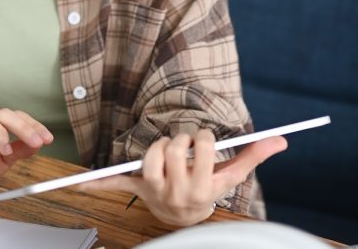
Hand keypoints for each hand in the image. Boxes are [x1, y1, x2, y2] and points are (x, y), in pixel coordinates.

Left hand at [79, 129, 286, 225]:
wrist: (184, 220)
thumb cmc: (208, 191)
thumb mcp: (231, 177)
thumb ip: (253, 156)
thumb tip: (280, 139)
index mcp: (203, 187)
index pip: (203, 147)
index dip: (204, 137)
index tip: (204, 140)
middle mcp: (177, 191)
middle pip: (175, 147)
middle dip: (181, 138)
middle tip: (185, 143)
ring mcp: (154, 191)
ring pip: (151, 154)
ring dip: (158, 146)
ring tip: (168, 151)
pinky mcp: (135, 189)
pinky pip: (113, 184)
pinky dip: (94, 185)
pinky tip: (77, 186)